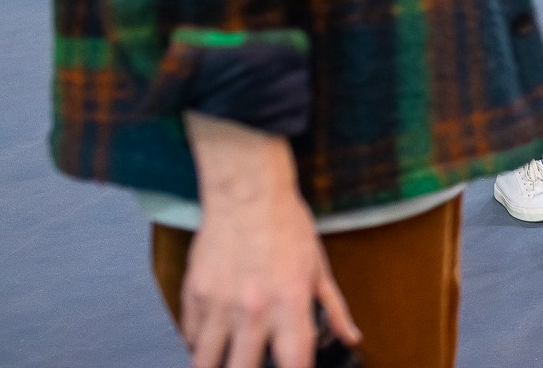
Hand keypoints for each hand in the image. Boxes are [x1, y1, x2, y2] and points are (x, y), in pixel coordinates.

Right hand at [179, 115, 358, 367]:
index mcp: (290, 302)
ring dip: (217, 365)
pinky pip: (192, 337)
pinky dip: (201, 344)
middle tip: (254, 364)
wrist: (248, 193)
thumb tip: (351, 337)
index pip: (295, 361)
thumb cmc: (288, 226)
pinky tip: (212, 341)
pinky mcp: (194, 296)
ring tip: (229, 360)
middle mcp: (253, 309)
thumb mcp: (319, 267)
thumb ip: (334, 308)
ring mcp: (219, 305)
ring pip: (206, 362)